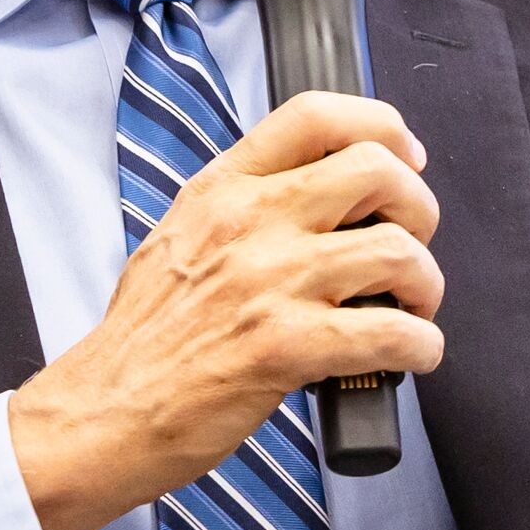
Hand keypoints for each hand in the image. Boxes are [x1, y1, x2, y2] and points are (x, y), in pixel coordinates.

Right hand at [6, 90, 446, 529]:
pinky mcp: (287, 347)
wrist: (103, 414)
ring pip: (398, 251)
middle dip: (418, 208)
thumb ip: (244, 208)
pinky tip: (410, 356)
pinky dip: (421, 346)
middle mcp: (249, 222)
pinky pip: (394, 333)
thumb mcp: (180, 238)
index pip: (314, 114)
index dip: (382, 127)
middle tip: (410, 247)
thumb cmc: (145, 340)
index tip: (406, 160)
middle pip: (378, 171)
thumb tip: (323, 198)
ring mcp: (270, 282)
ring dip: (425, 285)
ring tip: (412, 309)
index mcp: (222, 190)